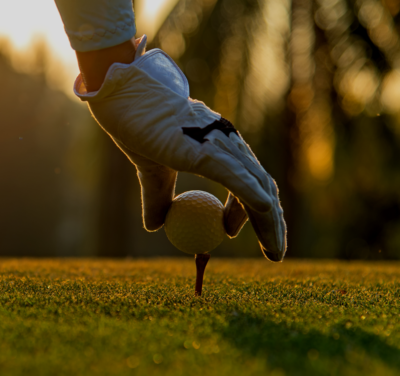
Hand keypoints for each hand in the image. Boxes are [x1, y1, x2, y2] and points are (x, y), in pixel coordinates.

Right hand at [75, 36, 285, 260]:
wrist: (126, 97)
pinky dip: (254, 203)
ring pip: (259, 190)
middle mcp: (229, 143)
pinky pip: (240, 183)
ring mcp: (223, 146)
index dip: (246, 211)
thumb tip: (155, 226)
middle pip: (263, 187)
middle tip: (273, 253)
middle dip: (272, 223)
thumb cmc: (137, 125)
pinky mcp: (211, 152)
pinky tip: (266, 219)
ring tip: (274, 253)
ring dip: (270, 224)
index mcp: (218, 145)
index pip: (248, 180)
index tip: (229, 232)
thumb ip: (158, 197)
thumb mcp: (151, 170)